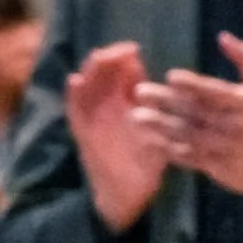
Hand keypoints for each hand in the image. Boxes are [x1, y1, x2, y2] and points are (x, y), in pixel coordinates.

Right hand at [65, 42, 165, 231]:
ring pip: (87, 87)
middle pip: (103, 76)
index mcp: (128, 104)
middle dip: (108, 60)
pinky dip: (73, 95)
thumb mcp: (160, 133)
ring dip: (91, 72)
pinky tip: (74, 80)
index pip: (123, 75)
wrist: (128, 193)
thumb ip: (161, 111)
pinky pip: (74, 110)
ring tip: (98, 57)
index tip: (133, 50)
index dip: (125, 60)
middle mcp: (108, 107)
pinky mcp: (82, 132)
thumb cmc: (148, 162)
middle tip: (118, 51)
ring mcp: (93, 118)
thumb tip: (170, 89)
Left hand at [131, 34, 242, 200]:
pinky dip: (166, 150)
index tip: (171, 76)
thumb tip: (222, 36)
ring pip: (186, 135)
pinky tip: (147, 141)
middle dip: (166, 102)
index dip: (194, 84)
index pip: (217, 92)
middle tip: (139, 92)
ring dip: (160, 125)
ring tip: (136, 117)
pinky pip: (186, 157)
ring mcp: (223, 148)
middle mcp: (233, 125)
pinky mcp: (213, 167)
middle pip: (195, 112)